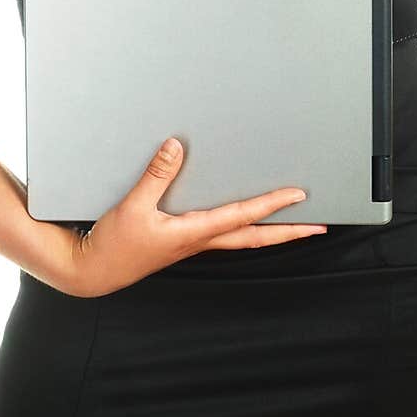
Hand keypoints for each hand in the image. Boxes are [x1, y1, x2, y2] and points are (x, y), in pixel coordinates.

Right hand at [58, 137, 327, 297]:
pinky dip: (245, 226)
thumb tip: (177, 146)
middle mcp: (201, 241)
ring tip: (293, 220)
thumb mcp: (133, 207)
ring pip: (243, 237)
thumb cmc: (116, 244)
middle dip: (289, 232)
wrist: (96, 270)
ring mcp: (195, 244)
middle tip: (319, 227)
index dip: (272, 205)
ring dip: (271, 230)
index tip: (299, 196)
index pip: (242, 217)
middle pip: (256, 237)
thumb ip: (156, 175)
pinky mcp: (185, 241)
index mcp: (194, 233)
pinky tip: (247, 217)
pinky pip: (225, 233)